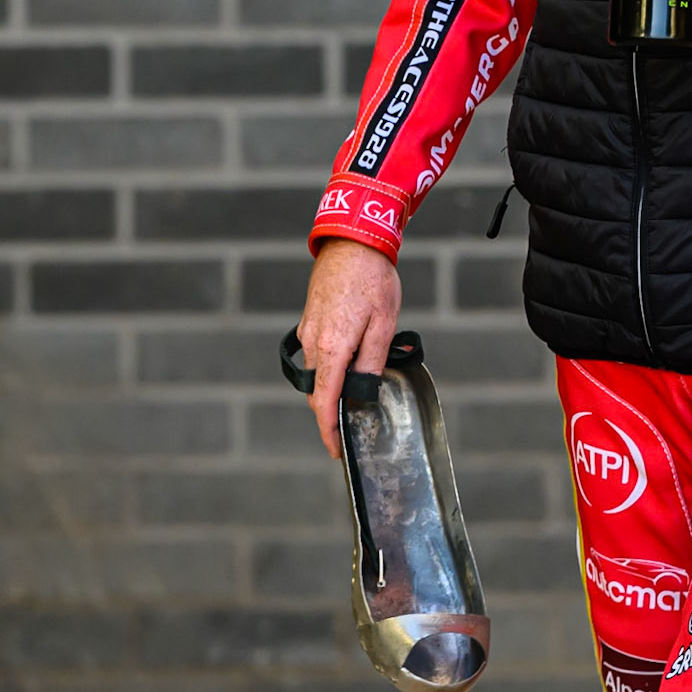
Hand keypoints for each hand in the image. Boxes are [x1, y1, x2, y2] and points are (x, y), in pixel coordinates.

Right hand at [297, 238, 400, 457]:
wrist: (353, 242)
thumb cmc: (373, 280)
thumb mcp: (384, 324)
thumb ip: (371, 362)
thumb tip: (363, 393)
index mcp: (332, 348)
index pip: (324, 401)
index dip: (329, 430)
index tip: (336, 449)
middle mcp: (314, 343)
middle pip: (318, 391)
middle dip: (332, 411)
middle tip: (353, 425)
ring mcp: (308, 331)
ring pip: (318, 373)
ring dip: (332, 387)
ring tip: (358, 391)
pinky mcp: (309, 320)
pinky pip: (316, 354)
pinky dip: (329, 366)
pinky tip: (350, 361)